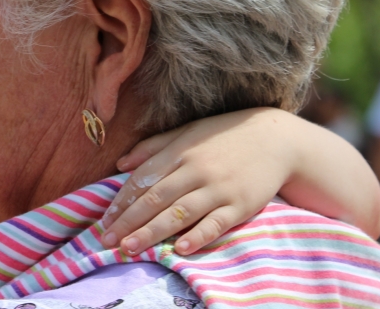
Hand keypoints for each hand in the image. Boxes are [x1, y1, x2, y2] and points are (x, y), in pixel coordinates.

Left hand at [100, 108, 295, 255]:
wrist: (276, 139)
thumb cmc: (224, 136)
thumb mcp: (187, 132)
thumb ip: (153, 147)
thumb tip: (121, 165)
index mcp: (179, 151)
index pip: (143, 180)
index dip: (122, 202)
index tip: (104, 221)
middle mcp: (195, 170)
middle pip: (155, 199)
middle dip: (128, 222)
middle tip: (107, 241)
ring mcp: (218, 188)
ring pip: (179, 213)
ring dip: (152, 233)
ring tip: (130, 248)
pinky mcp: (240, 205)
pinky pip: (215, 224)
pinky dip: (197, 236)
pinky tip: (179, 248)